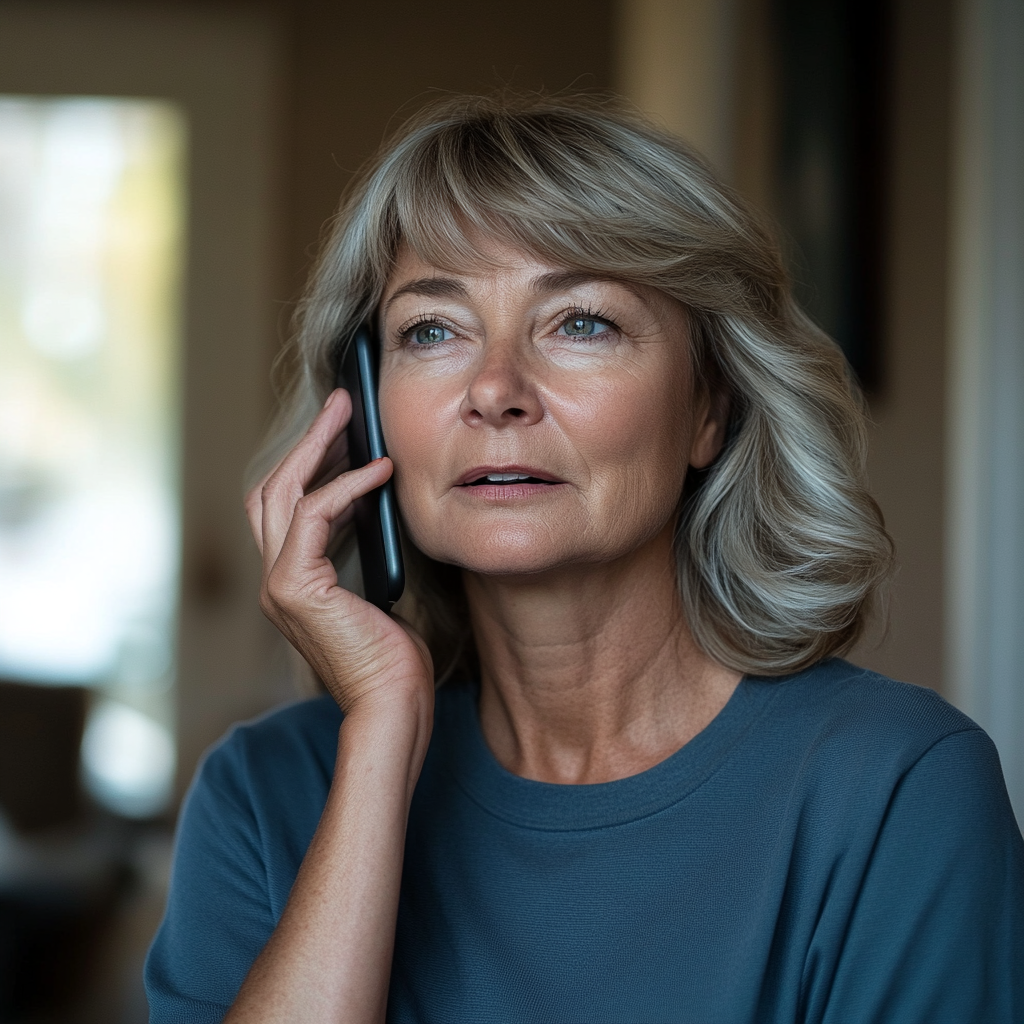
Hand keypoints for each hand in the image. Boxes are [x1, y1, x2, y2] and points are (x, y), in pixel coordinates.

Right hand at [244, 389, 432, 721]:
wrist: (392, 708)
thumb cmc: (394, 661)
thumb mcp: (379, 592)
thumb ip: (364, 553)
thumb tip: (377, 503)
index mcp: (295, 581)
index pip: (288, 506)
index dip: (313, 462)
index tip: (346, 431)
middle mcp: (277, 579)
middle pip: (274, 488)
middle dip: (307, 440)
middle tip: (342, 403)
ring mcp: (279, 583)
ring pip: (283, 491)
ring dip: (317, 444)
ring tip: (350, 411)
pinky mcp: (294, 587)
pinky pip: (314, 513)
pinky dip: (347, 484)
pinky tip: (380, 469)